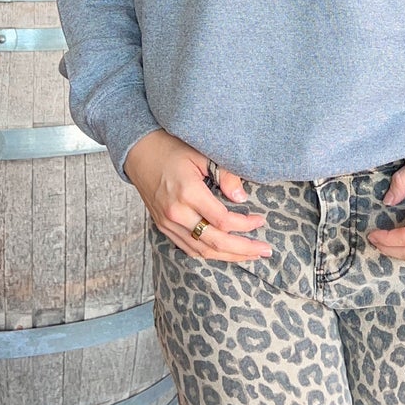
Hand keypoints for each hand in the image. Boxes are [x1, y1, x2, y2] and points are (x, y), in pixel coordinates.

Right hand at [124, 131, 271, 263]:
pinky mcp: (163, 226)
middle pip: (215, 242)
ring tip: (251, 255)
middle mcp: (176, 213)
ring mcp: (167, 223)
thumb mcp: (201, 155)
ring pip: (202, 250)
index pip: (222, 220)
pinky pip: (189, 248)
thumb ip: (225, 175)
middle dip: (243, 249)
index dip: (245, 225)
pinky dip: (209, 253)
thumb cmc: (172, 148)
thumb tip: (242, 198)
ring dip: (228, 256)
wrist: (139, 152)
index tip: (261, 220)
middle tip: (265, 250)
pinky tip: (225, 253)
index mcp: (188, 192)